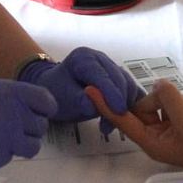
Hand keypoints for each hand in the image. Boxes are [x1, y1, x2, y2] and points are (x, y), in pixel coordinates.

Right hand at [0, 79, 56, 172]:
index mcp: (8, 92)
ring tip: (0, 139)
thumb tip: (28, 112)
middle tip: (11, 126)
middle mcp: (12, 115)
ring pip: (31, 147)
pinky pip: (8, 158)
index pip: (47, 102)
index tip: (36, 112)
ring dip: (21, 144)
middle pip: (41, 127)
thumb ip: (7, 99)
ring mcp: (4, 139)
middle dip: (29, 128)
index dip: (44, 109)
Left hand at [18, 47, 144, 128]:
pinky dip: (129, 104)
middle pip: (118, 79)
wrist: (54, 91)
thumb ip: (82, 102)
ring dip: (124, 105)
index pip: (102, 76)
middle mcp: (100, 58)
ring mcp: (110, 67)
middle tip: (111, 125)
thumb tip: (101, 108)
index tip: (119, 111)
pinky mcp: (117, 77)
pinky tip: (123, 118)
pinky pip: (129, 89)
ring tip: (110, 125)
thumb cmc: (56, 93)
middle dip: (119, 102)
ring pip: (127, 84)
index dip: (112, 94)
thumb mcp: (64, 99)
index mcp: (84, 57)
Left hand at [88, 80, 182, 169]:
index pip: (123, 120)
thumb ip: (170, 99)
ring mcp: (173, 129)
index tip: (89, 89)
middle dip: (172, 101)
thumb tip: (159, 85)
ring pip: (170, 101)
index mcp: (153, 142)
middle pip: (149, 105)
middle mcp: (159, 136)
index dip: (106, 104)